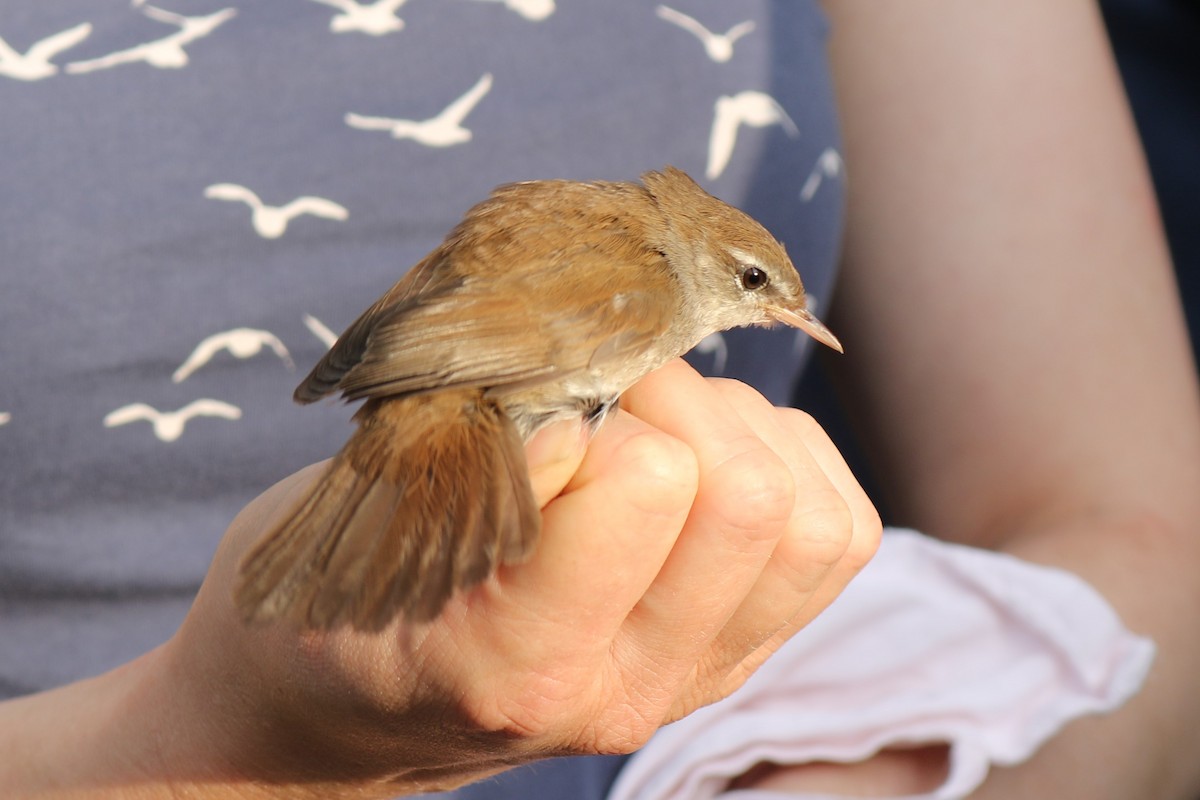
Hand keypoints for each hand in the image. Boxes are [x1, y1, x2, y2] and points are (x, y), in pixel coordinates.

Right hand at [115, 359, 880, 796]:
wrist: (363, 710)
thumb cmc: (346, 601)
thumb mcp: (367, 527)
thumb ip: (485, 465)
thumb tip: (598, 403)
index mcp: (521, 663)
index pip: (647, 480)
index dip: (597, 403)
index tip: (536, 404)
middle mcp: (631, 686)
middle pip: (751, 497)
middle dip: (682, 398)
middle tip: (605, 391)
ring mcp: (696, 678)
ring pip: (810, 519)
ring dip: (740, 432)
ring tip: (656, 425)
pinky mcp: (738, 654)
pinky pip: (836, 534)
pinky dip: (785, 462)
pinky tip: (704, 455)